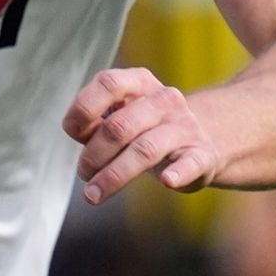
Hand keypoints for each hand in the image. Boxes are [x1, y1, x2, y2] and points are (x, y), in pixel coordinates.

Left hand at [61, 66, 221, 205]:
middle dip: (94, 155)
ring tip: (94, 194)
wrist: (197, 140)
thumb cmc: (144, 129)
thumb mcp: (118, 116)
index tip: (72, 132)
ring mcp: (185, 126)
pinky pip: (191, 162)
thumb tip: (76, 130)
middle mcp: (164, 99)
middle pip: (120, 126)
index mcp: (139, 82)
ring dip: (114, 175)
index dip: (84, 108)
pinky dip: (180, 172)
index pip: (108, 83)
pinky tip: (168, 181)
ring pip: (145, 149)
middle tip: (84, 174)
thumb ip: (94, 121)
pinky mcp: (203, 154)